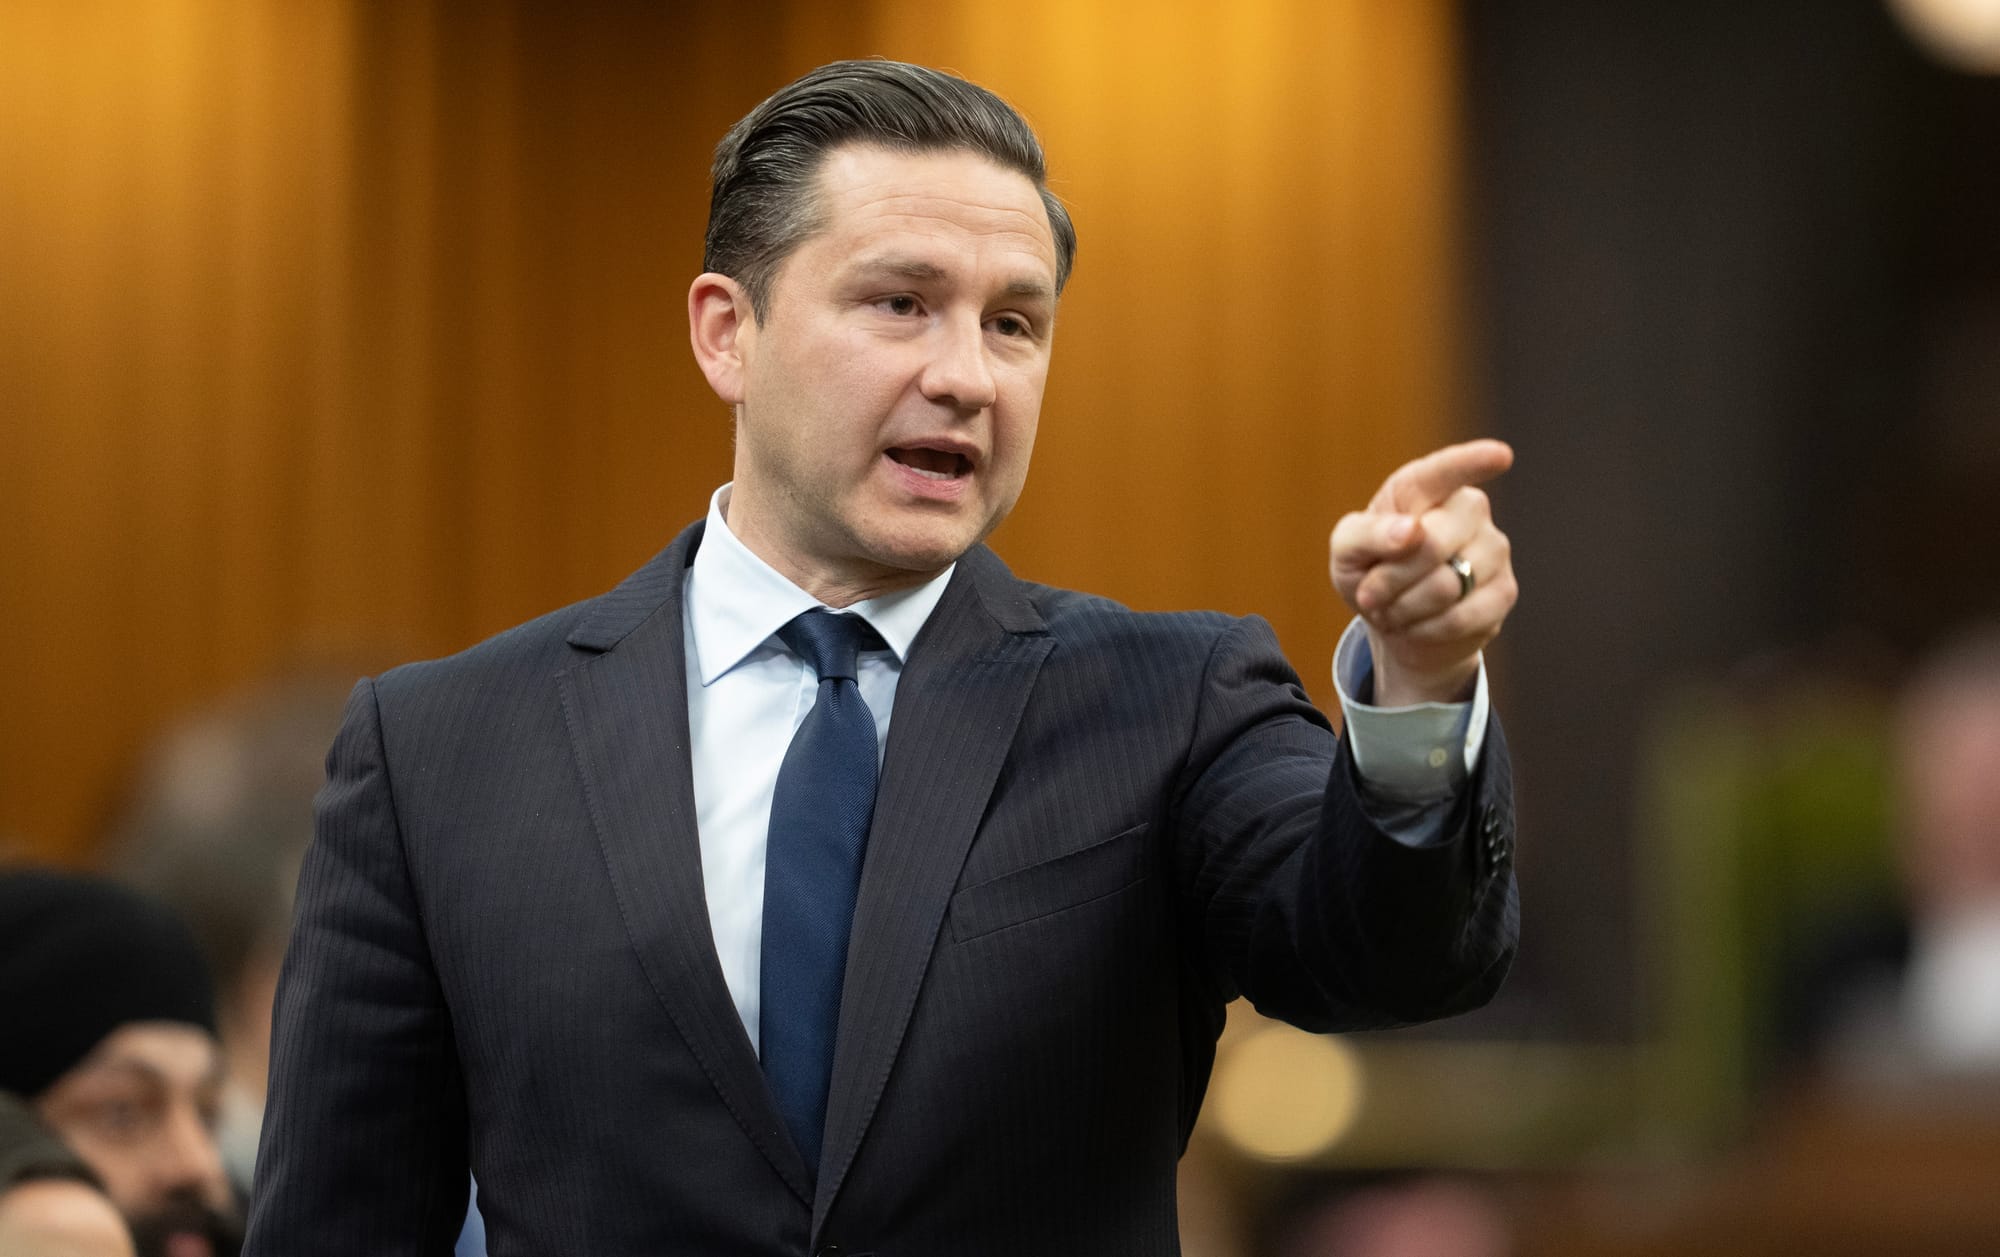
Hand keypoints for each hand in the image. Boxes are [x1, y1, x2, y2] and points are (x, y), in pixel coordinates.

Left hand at [1329, 439, 1517, 705]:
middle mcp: (1468, 509)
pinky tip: (1417, 624)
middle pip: (1433, 544)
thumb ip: (1366, 533)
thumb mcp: (1346, 551)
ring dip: (1404, 608)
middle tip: (1370, 594)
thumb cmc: (1369, 571)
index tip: (1500, 456)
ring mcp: (1493, 548)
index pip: (1448, 470)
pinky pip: (1462, 617)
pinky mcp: (1504, 591)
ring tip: (1394, 607)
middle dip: (1390, 579)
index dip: (1473, 461)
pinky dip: (1425, 629)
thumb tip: (1410, 530)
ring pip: (1447, 585)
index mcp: (1424, 487)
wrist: (1394, 621)